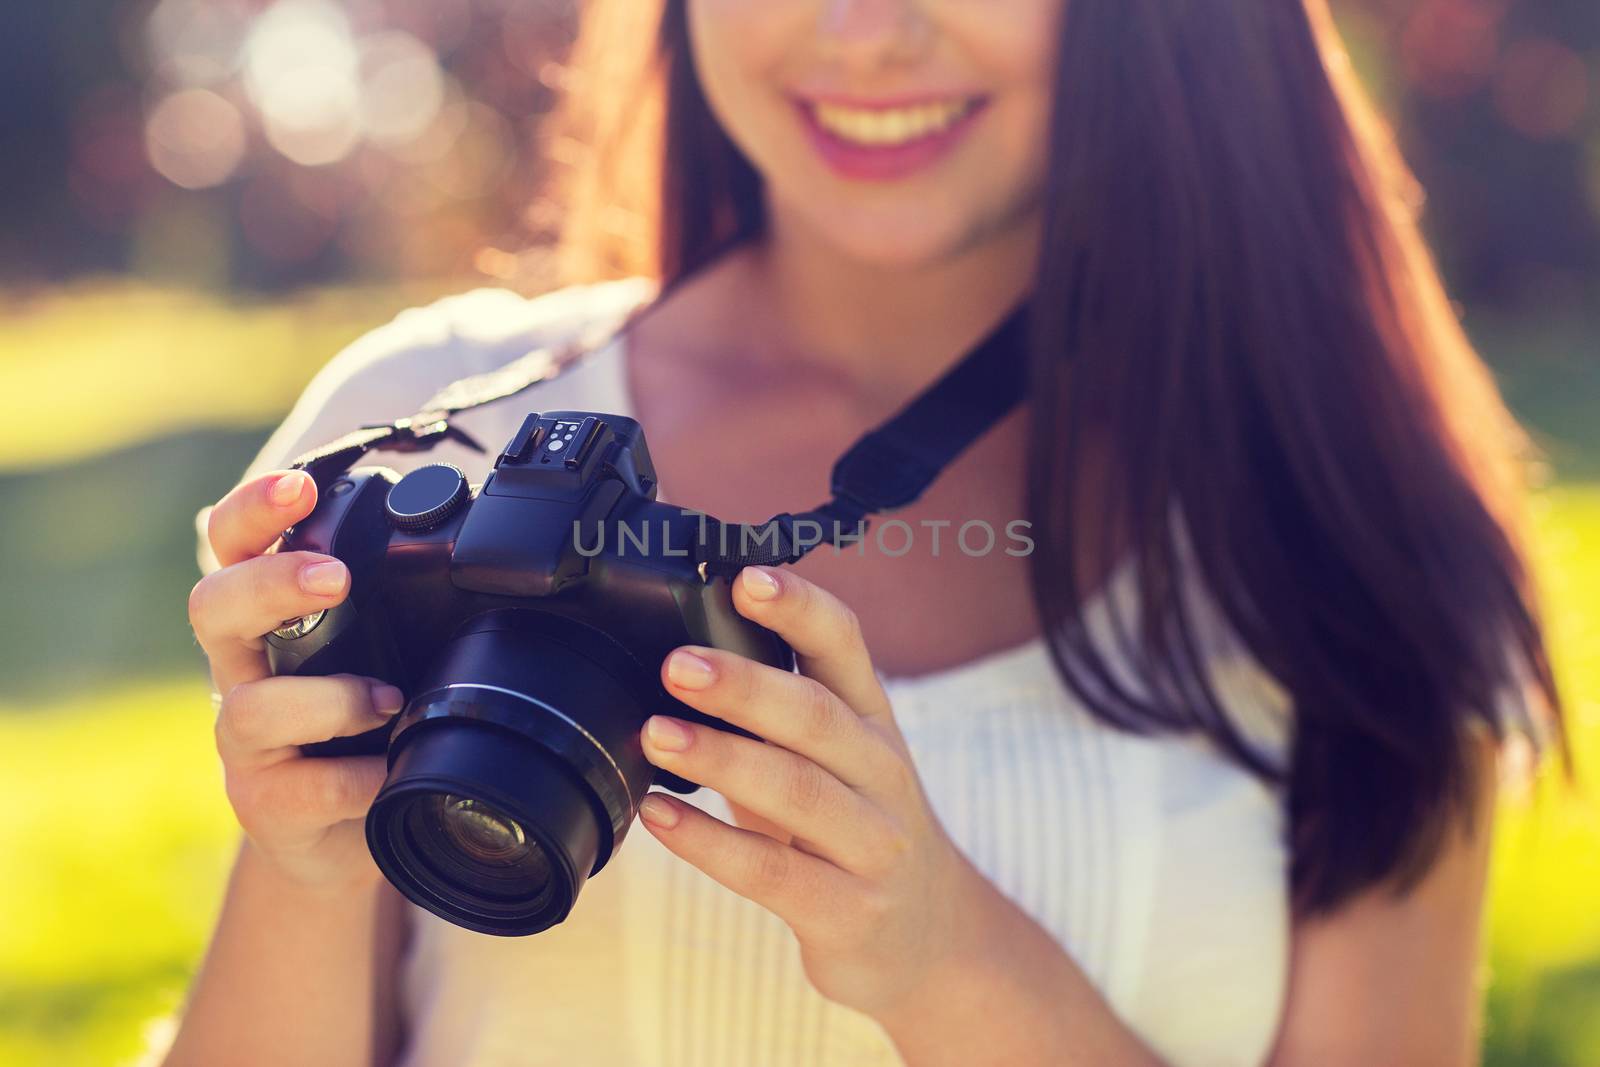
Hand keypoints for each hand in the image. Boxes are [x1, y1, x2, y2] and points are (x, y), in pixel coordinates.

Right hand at [188, 469, 403, 891]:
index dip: (253, 509)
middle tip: (333, 578)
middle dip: (270, 584)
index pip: (235, 545)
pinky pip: (301, 787)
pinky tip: (389, 771)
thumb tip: (475, 523)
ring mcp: (245, 740)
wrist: (347, 832)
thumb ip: (404, 597)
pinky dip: (354, 777)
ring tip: (388, 701)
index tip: (299, 484)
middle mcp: (243, 670)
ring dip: (326, 699)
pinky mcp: (265, 802)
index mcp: (269, 617)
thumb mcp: (386, 649)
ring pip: (249, 708)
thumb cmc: (368, 721)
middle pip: (213, 607)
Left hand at [636, 565, 995, 1018]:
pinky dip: (710, 843)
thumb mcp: (833, 762)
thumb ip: (773, 716)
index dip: (799, 607)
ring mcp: (873, 844)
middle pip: (816, 716)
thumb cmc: (852, 830)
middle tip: (677, 666)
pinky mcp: (850, 911)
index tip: (746, 578)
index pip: (845, 645)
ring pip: (798, 791)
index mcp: (872, 719)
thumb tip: (676, 660)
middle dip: (746, 686)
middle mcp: (882, 772)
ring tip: (656, 736)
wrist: (928, 937)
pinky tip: (659, 819)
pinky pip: (773, 872)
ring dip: (721, 759)